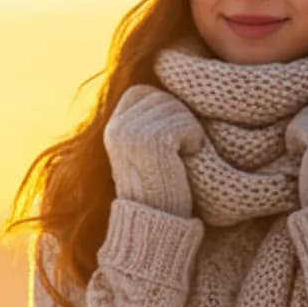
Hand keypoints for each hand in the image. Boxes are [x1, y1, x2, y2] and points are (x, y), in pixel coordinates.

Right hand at [103, 85, 204, 218]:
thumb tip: (166, 79)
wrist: (156, 228)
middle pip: (165, 97)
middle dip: (180, 122)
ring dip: (189, 133)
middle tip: (175, 157)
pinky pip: (185, 123)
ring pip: (177, 108)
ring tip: (179, 161)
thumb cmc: (162, 189)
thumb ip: (149, 118)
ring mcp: (130, 132)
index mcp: (113, 124)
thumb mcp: (147, 149)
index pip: (148, 92)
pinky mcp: (149, 140)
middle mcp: (116, 125)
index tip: (166, 147)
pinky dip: (194, 142)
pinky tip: (185, 163)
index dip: (167, 113)